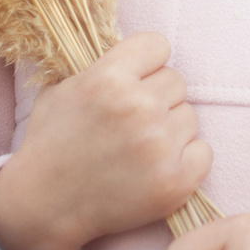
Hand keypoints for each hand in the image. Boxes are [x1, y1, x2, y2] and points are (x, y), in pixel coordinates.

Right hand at [0, 32, 209, 249]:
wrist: (46, 204)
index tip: (137, 78)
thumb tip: (134, 49)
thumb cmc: (52, 143)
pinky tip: (157, 166)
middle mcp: (138, 107)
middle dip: (158, 98)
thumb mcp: (61, 88)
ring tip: (140, 147)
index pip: (158, 45)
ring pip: (191, 116)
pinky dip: (186, 159)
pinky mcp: (176, 180)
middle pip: (177, 81)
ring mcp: (159, 145)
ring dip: (171, 129)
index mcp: (108, 78)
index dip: (147, 62)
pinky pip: (203, 151)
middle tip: (133, 121)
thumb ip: (100, 64)